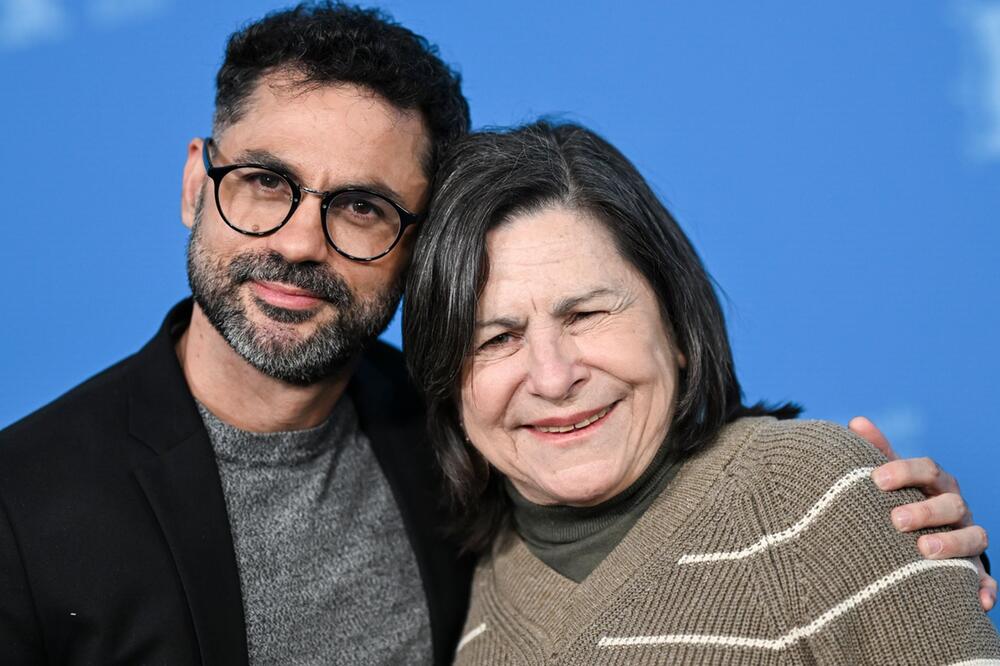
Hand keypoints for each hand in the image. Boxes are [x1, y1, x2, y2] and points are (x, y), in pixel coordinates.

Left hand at [849, 416, 994, 611]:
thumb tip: (856, 422)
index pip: (927, 469)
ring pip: (974, 537)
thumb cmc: (898, 500)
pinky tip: (978, 601)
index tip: (876, 480)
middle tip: (896, 520)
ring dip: (953, 544)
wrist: (917, 536)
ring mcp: (967, 538)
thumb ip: (875, 451)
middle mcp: (955, 508)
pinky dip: (985, 588)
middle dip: (926, 510)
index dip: (904, 471)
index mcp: (934, 483)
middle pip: (952, 503)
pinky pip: (987, 580)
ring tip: (923, 551)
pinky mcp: (974, 570)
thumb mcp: (888, 478)